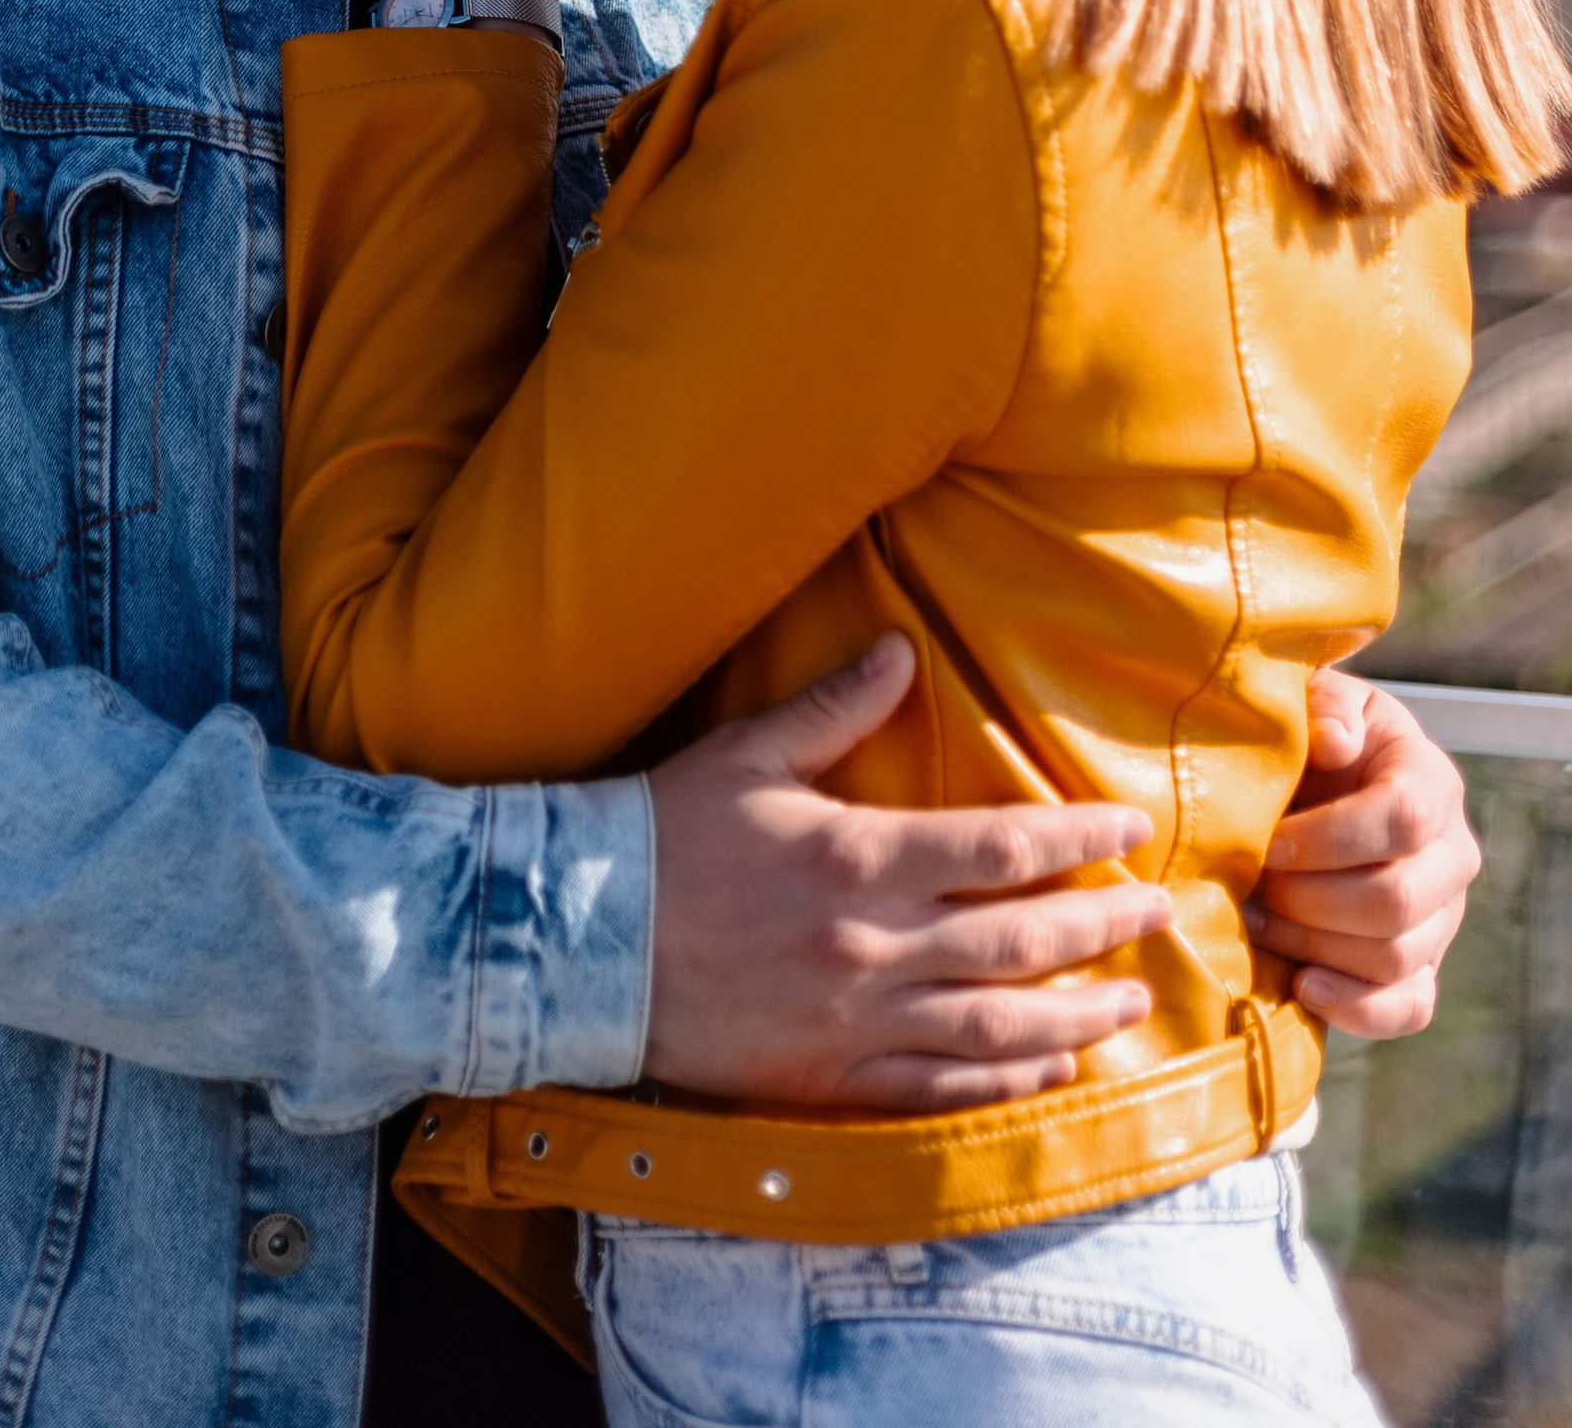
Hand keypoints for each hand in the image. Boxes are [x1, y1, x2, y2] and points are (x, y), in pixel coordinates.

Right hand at [644, 634, 1173, 1109]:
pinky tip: (1048, 1069)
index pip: (1002, 849)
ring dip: (1076, 1016)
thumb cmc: (665, 831)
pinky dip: (1003, 1084)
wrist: (581, 936)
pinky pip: (937, 1089)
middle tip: (1157, 917)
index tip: (1131, 830)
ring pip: (995, 1026)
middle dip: (1100, 928)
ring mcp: (856, 1018)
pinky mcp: (829, 1074)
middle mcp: (873, 943)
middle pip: (1019, 942)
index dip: (1079, 840)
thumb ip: (833, 708)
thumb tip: (902, 651)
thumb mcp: (749, 753)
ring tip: (1131, 1005)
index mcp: (859, 856)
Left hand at [1245, 673, 1478, 1038]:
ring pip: (1394, 957)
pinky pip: (1409, 1007)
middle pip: (1397, 901)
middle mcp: (1452, 858)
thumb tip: (1336, 743)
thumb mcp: (1313, 700)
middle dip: (1309, 900)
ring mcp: (1442, 920)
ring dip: (1312, 947)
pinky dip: (1357, 1009)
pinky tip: (1303, 987)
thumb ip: (1326, 707)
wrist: (1311, 790)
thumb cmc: (1308, 742)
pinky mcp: (1422, 969)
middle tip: (1249, 886)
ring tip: (1254, 922)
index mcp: (1432, 783)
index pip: (1404, 820)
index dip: (1330, 838)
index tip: (1267, 841)